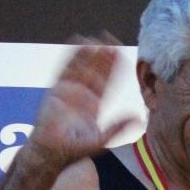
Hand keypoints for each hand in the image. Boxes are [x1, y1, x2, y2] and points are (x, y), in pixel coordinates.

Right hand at [24, 41, 135, 171]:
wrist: (50, 152)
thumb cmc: (72, 149)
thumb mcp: (101, 140)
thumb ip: (118, 128)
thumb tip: (139, 120)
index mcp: (93, 105)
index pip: (106, 81)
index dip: (114, 68)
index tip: (123, 54)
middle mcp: (81, 95)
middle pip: (94, 70)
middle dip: (103, 55)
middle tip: (112, 38)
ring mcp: (68, 91)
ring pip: (81, 67)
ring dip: (89, 52)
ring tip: (97, 37)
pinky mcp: (56, 89)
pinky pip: (65, 68)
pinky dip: (72, 56)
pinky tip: (78, 42)